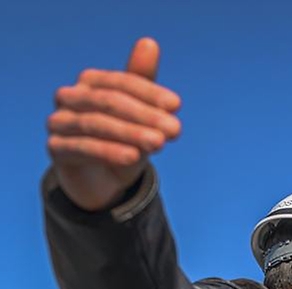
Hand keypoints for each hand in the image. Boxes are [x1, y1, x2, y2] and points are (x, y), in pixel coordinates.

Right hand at [47, 37, 181, 210]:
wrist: (101, 182)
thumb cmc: (122, 142)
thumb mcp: (138, 117)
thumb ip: (142, 84)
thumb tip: (150, 43)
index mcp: (90, 83)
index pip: (120, 82)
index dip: (148, 92)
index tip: (176, 105)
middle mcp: (70, 97)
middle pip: (108, 101)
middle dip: (144, 115)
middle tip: (175, 129)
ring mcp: (59, 122)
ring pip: (96, 124)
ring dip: (130, 133)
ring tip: (158, 143)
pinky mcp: (56, 149)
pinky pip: (82, 148)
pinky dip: (108, 151)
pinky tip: (133, 157)